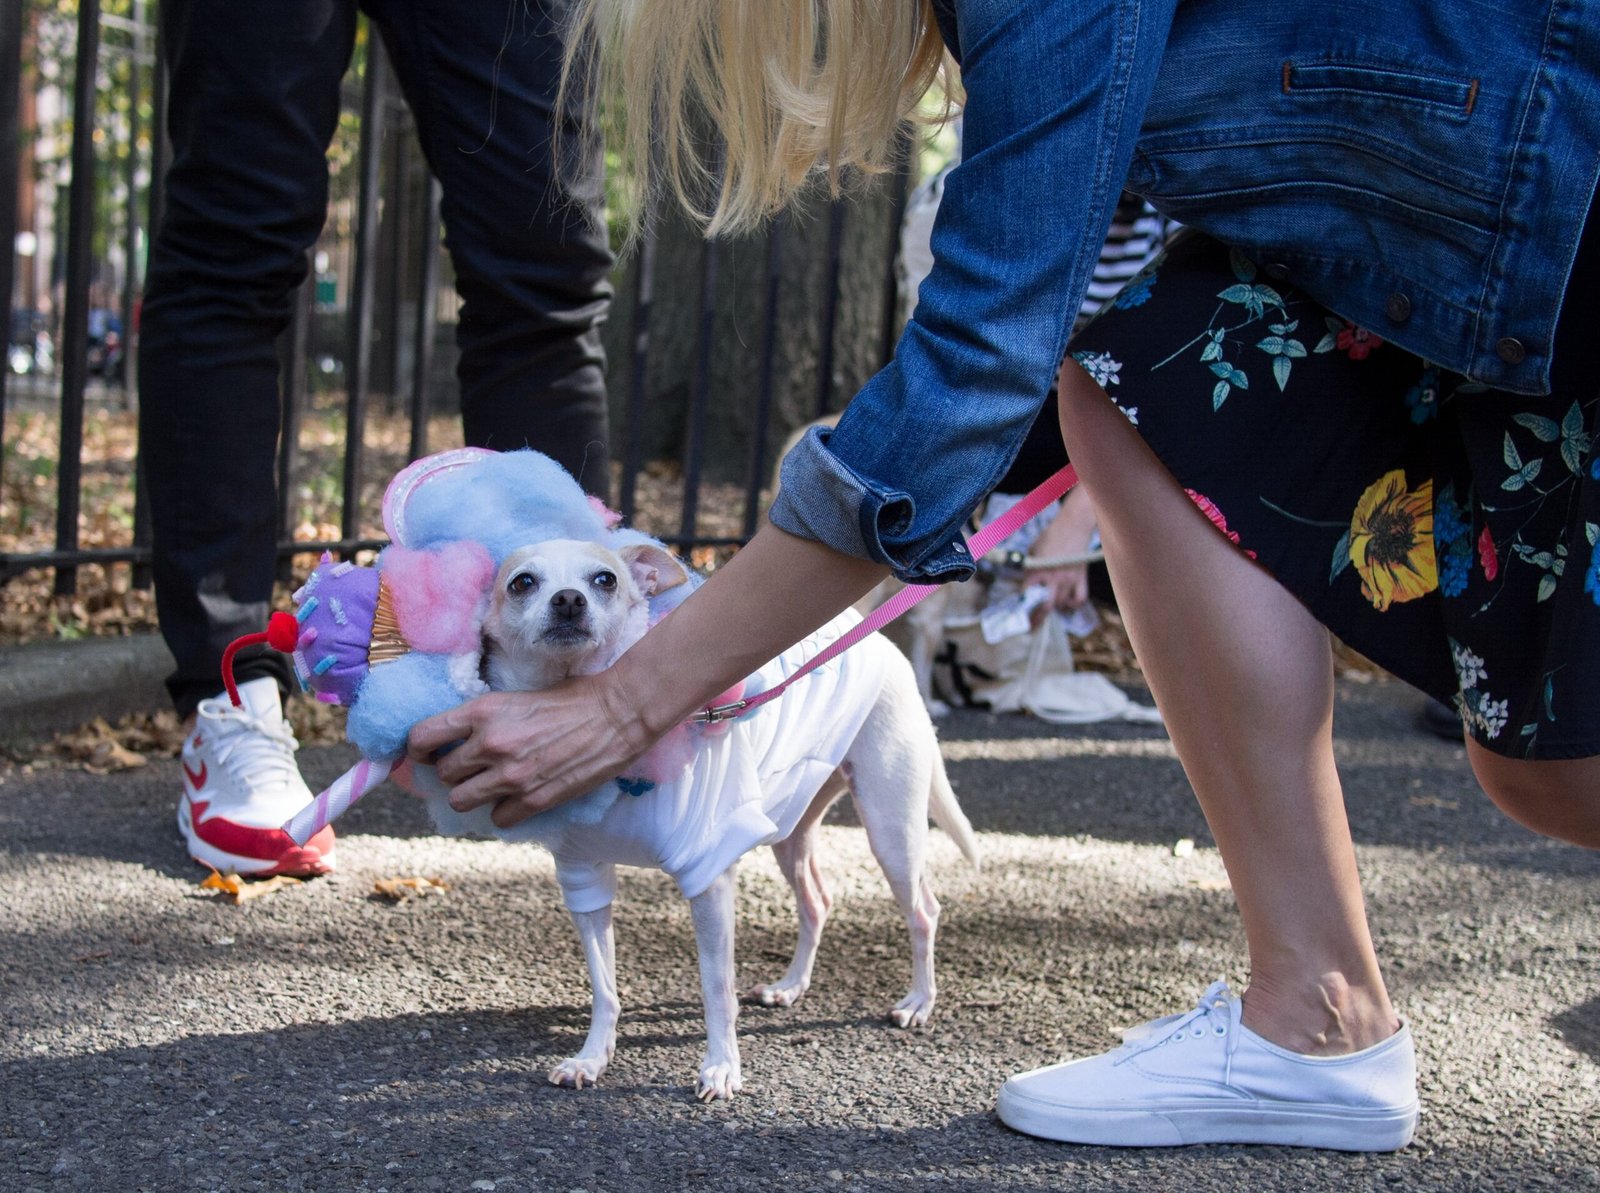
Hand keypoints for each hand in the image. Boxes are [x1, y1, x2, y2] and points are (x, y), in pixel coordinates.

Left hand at [406, 668, 652, 828]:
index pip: (422, 737)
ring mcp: (512, 776)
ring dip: (473, 794)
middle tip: (471, 767)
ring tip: (491, 785)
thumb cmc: (573, 698)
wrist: (617, 714)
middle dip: (453, 772)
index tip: (428, 753)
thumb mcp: (518, 696)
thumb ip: (487, 718)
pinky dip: (504, 811)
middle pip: (443, 774)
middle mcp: (491, 744)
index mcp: (484, 712)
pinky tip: (518, 796)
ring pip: (462, 800)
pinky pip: (498, 819)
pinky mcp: (535, 799)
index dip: (419, 750)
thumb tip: (460, 736)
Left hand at [1025, 482, 1098, 618]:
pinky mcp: (1081, 578)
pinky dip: (1073, 603)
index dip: (1022, 606)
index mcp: (1038, 570)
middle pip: (1045, 607)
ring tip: (1049, 607)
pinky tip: (1067, 601)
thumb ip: (1030, 566)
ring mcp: (1069, 580)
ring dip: (1055, 608)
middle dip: (1037, 619)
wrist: (1074, 526)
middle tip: (1031, 625)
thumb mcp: (1033, 550)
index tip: (1019, 615)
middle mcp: (1053, 578)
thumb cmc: (1051, 535)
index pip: (1027, 595)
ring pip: (1061, 604)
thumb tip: (1027, 579)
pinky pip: (1079, 599)